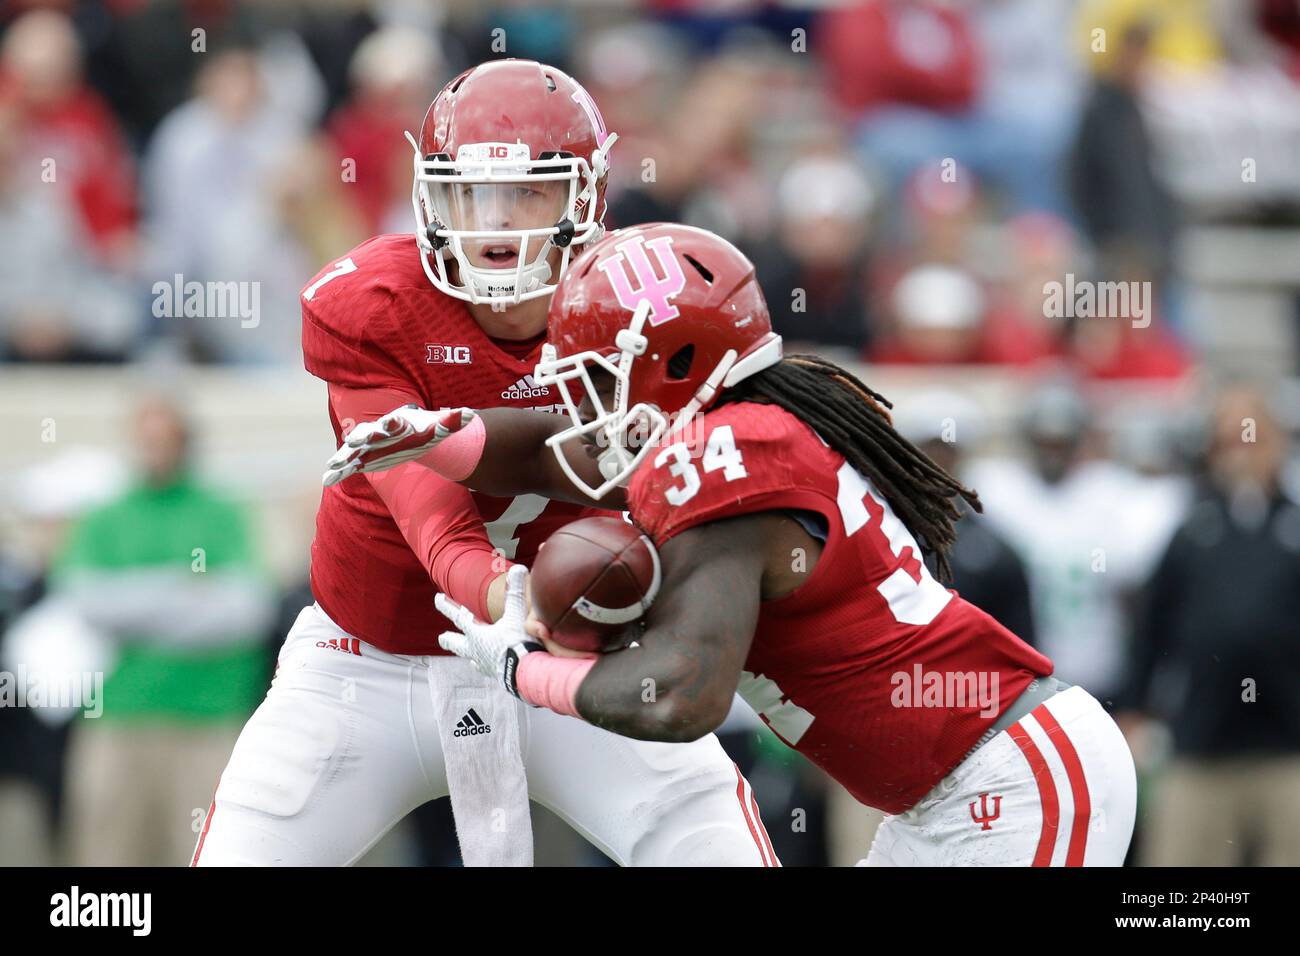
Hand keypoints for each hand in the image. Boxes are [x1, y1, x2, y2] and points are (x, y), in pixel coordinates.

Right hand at [323, 405, 474, 485]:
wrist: (413, 436)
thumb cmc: (428, 431)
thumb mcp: (443, 425)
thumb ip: (454, 420)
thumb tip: (471, 414)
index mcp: (397, 423)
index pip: (390, 424)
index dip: (387, 426)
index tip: (385, 427)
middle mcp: (379, 432)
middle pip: (366, 435)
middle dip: (359, 440)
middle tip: (350, 445)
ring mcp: (368, 445)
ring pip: (352, 452)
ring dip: (342, 459)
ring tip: (330, 470)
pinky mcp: (363, 457)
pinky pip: (348, 465)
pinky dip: (338, 472)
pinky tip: (326, 481)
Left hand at [437, 565, 540, 697]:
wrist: (527, 673)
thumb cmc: (519, 644)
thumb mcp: (517, 615)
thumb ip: (515, 593)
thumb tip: (518, 569)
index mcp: (477, 636)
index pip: (458, 618)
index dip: (447, 606)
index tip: (436, 598)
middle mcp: (477, 651)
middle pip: (458, 644)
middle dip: (450, 639)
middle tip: (441, 638)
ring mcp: (486, 665)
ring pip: (471, 657)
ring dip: (467, 652)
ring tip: (467, 655)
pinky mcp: (497, 674)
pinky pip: (485, 668)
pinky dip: (483, 665)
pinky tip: (481, 666)